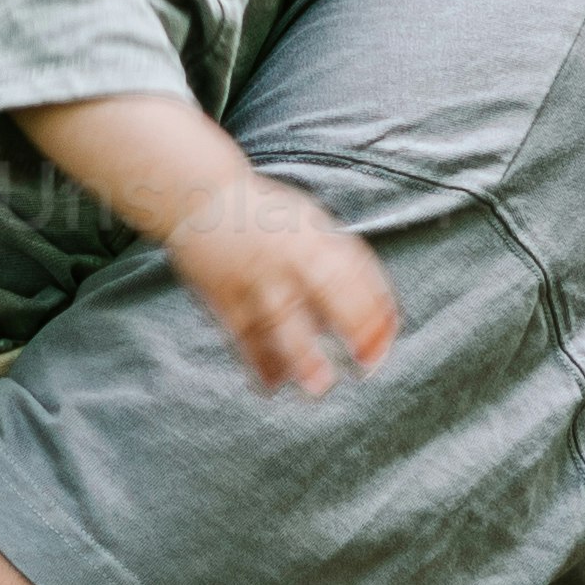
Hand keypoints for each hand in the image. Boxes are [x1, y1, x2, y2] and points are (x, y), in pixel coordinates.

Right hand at [163, 168, 398, 393]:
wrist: (199, 198)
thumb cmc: (265, 215)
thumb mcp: (310, 222)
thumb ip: (338, 259)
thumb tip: (370, 307)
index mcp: (314, 236)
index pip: (356, 271)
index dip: (375, 307)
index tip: (384, 340)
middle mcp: (288, 256)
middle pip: (327, 290)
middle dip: (352, 327)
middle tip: (367, 364)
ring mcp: (255, 278)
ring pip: (281, 320)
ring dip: (301, 356)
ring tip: (318, 386)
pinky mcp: (223, 298)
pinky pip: (243, 336)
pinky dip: (258, 362)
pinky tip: (272, 384)